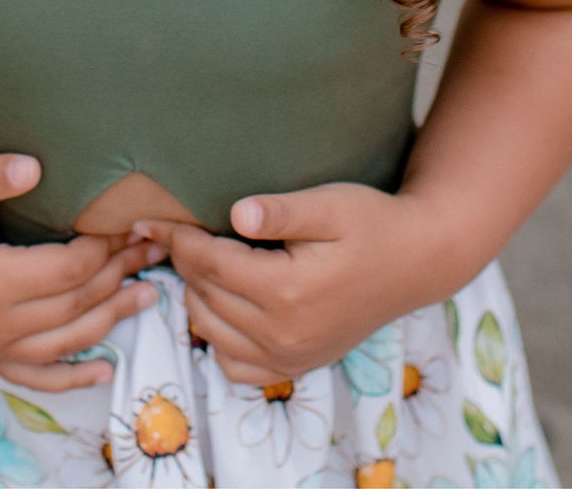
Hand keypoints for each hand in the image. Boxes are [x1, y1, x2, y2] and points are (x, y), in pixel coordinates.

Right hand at [0, 153, 165, 391]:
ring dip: (111, 321)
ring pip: (64, 344)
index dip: (104, 247)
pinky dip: (69, 378)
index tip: (130, 220)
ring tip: (149, 294)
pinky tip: (103, 372)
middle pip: (74, 307)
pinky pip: (33, 376)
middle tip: (154, 248)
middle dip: (119, 276)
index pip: (67, 271)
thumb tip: (32, 166)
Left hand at [133, 183, 455, 386]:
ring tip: (194, 260)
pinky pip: (237, 366)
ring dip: (195, 296)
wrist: (418, 261)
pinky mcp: (298, 365)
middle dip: (183, 262)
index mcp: (288, 291)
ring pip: (212, 331)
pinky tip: (222, 304)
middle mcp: (284, 333)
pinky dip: (217, 338)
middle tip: (171, 231)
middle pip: (206, 296)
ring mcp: (291, 356)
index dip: (178, 238)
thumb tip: (235, 214)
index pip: (211, 265)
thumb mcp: (330, 204)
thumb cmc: (373, 223)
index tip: (153, 218)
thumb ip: (280, 212)